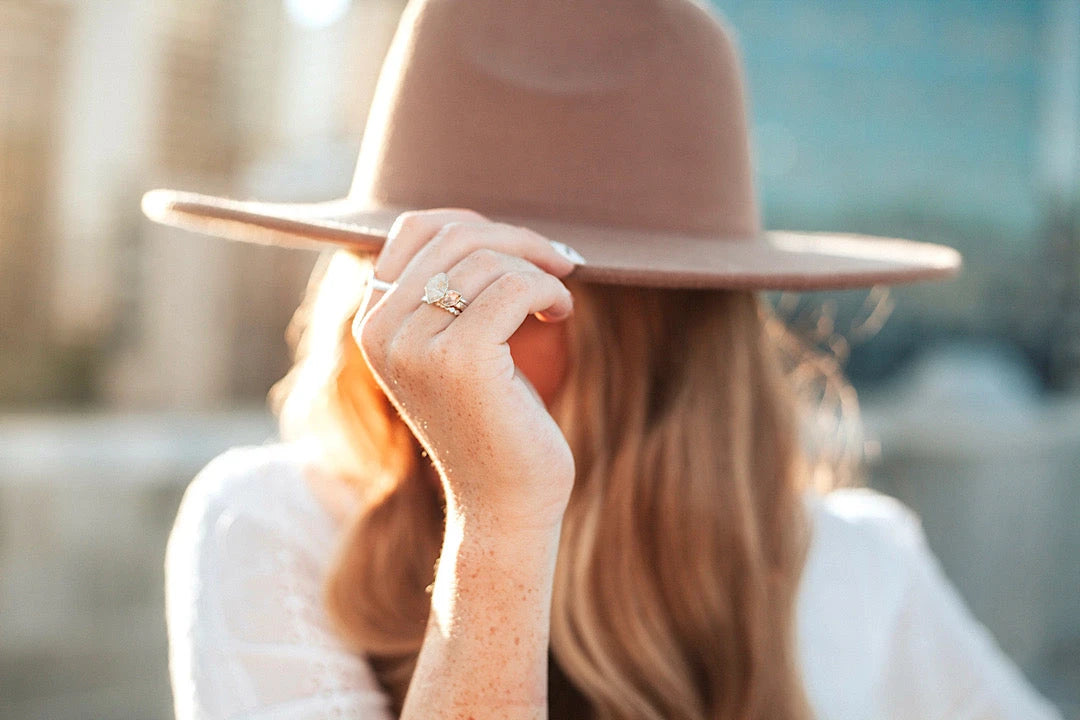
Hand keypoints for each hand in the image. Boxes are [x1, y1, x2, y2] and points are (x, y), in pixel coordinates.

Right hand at [354, 209, 580, 534]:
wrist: (503, 502)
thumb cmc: (493, 421)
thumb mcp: (456, 347)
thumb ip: (448, 290)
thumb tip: (488, 227)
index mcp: (372, 322)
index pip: (415, 229)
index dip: (478, 225)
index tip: (524, 249)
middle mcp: (380, 330)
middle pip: (454, 236)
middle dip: (519, 240)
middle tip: (560, 263)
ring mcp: (415, 345)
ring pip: (489, 260)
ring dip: (540, 271)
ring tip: (556, 303)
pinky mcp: (460, 360)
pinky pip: (515, 287)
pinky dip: (550, 291)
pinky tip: (560, 315)